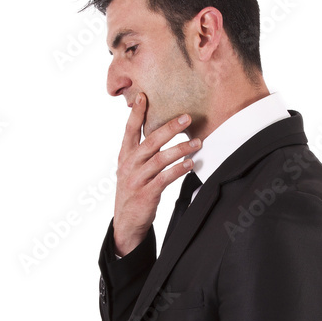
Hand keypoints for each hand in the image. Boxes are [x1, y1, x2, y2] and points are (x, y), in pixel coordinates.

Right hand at [113, 92, 200, 255]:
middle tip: (186, 117)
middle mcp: (129, 165)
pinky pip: (165, 178)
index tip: (144, 97)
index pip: (130, 130)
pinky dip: (179, 169)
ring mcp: (137, 179)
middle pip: (150, 141)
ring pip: (160, 159)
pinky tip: (190, 164)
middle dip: (169, 127)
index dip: (136, 113)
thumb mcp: (130, 169)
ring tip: (197, 142)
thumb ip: (141, 152)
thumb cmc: (133, 191)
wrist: (126, 223)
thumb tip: (158, 131)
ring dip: (181, 149)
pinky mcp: (146, 194)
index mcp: (125, 156)